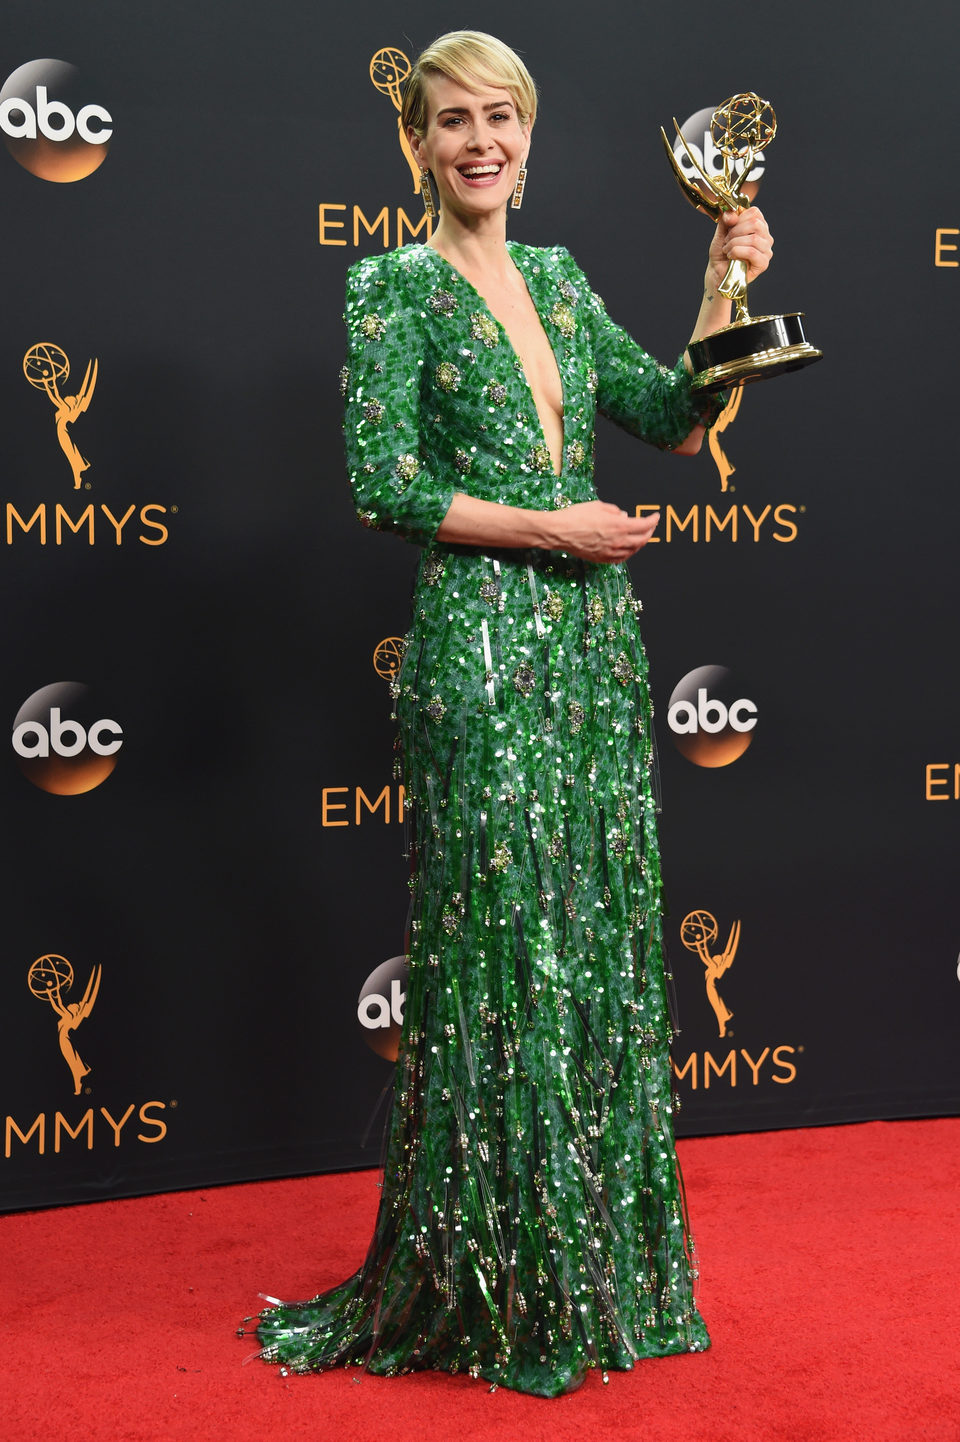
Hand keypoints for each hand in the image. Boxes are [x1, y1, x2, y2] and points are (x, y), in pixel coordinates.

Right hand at [545, 499, 659, 562]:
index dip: (653, 520)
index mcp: (618, 526)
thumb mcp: (599, 506)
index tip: (655, 517)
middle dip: (649, 532)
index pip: (644, 525)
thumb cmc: (576, 517)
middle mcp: (617, 540)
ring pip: (633, 550)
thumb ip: (615, 511)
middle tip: (651, 527)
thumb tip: (623, 516)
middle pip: (642, 539)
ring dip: (640, 543)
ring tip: (641, 537)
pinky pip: (621, 558)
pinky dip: (629, 553)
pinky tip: (628, 549)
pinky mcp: (602, 558)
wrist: (560, 532)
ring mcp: (610, 551)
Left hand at [706, 207, 772, 292]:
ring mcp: (766, 251)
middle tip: (726, 240)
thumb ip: (726, 220)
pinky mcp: (763, 263)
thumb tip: (732, 214)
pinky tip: (731, 256)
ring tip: (727, 250)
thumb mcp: (721, 232)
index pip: (754, 212)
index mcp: (759, 227)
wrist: (717, 271)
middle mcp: (766, 237)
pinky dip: (737, 252)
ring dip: (734, 243)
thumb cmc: (722, 252)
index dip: (738, 218)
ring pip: (753, 239)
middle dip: (735, 231)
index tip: (728, 228)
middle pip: (755, 223)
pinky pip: (752, 252)